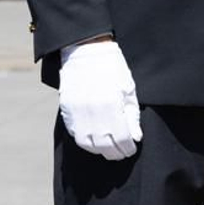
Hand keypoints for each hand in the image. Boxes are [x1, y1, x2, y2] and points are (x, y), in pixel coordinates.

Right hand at [58, 40, 141, 160]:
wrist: (86, 51)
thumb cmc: (112, 69)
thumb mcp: (128, 89)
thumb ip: (132, 115)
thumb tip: (136, 137)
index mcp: (111, 105)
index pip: (121, 139)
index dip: (127, 148)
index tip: (131, 149)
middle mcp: (93, 112)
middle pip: (104, 146)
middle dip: (115, 153)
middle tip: (121, 153)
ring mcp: (77, 113)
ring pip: (88, 144)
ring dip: (99, 150)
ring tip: (108, 149)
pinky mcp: (67, 111)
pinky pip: (75, 135)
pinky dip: (86, 141)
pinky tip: (94, 140)